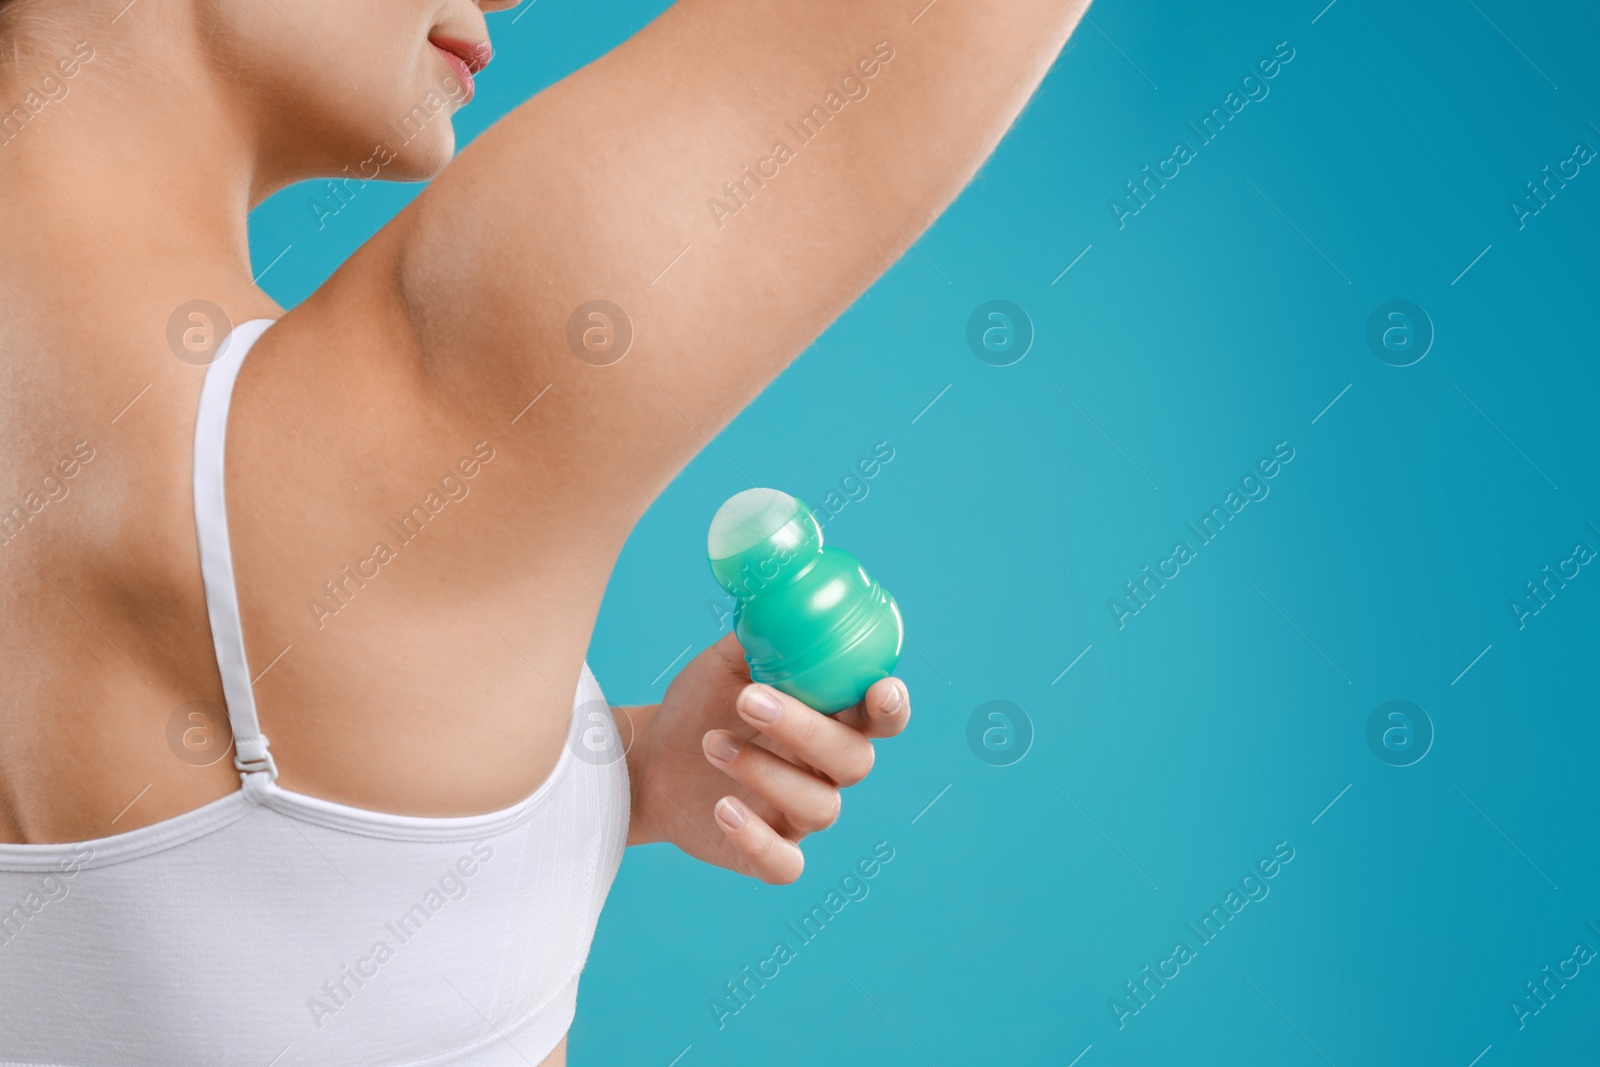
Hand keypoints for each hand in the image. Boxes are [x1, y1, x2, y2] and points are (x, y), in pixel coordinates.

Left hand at [623, 632, 909, 883]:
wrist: (651, 758)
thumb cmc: (700, 705)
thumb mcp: (727, 662)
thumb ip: (763, 636)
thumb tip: (779, 596)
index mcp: (830, 719)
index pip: (882, 717)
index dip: (891, 707)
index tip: (879, 690)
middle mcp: (826, 770)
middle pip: (854, 760)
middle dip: (805, 729)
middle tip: (749, 700)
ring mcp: (800, 815)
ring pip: (821, 807)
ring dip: (765, 772)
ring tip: (711, 744)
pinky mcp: (767, 853)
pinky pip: (786, 864)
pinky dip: (758, 838)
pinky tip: (723, 808)